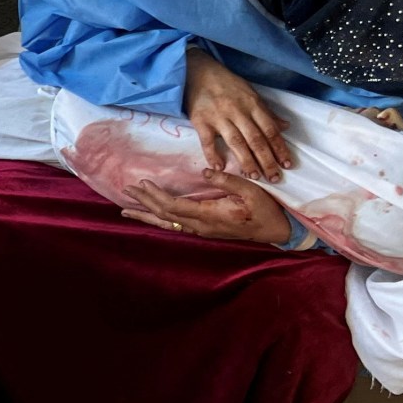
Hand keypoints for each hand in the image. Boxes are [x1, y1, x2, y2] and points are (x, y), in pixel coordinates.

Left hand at [120, 170, 292, 244]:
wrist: (276, 231)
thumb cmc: (265, 209)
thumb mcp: (251, 190)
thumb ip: (227, 180)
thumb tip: (205, 171)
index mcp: (210, 215)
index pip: (174, 206)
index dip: (156, 195)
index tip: (143, 183)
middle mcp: (201, 226)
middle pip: (165, 215)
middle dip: (144, 203)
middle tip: (127, 190)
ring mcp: (201, 230)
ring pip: (167, 224)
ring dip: (147, 215)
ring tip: (126, 210)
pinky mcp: (204, 230)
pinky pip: (176, 226)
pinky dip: (159, 220)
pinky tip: (150, 217)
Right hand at [184, 47, 291, 181]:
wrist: (197, 71)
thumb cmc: (226, 84)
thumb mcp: (250, 93)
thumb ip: (266, 112)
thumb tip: (285, 126)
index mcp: (253, 104)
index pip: (270, 130)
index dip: (279, 148)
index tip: (287, 164)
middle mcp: (238, 112)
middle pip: (256, 139)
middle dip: (267, 160)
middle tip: (274, 178)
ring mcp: (219, 117)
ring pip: (236, 142)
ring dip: (246, 161)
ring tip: (254, 177)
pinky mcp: (200, 120)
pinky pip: (207, 141)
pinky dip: (213, 155)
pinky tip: (220, 168)